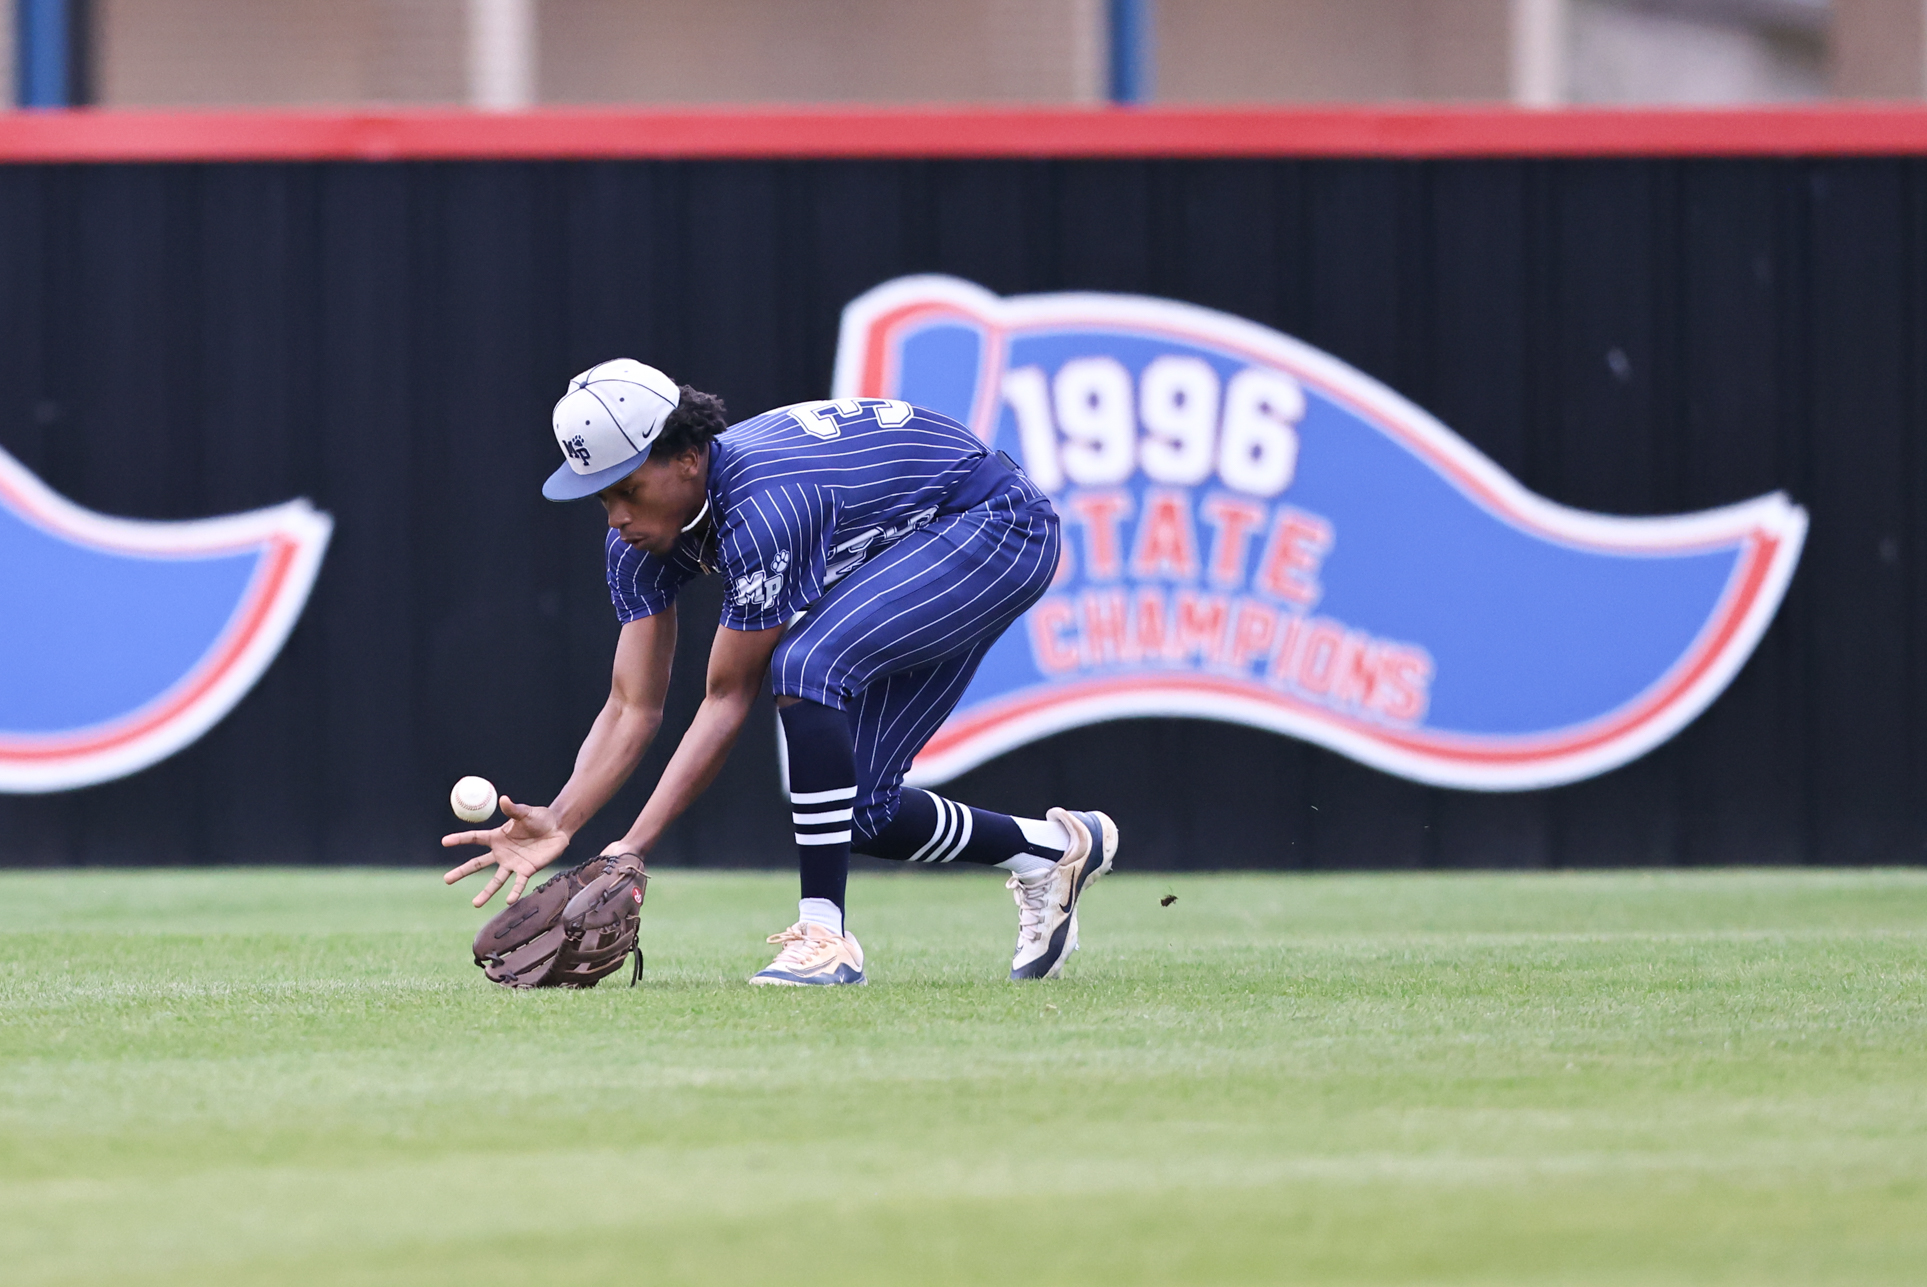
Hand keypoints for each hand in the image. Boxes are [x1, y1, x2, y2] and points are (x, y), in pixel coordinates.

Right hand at [441, 796, 571, 907]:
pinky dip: (514, 892)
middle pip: (477, 864)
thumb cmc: (539, 818)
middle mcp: (501, 853)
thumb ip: (514, 809)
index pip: (474, 838)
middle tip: (446, 880)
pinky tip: (508, 901)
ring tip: (475, 904)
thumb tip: (503, 799)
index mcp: (497, 837)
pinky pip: (518, 883)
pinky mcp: (526, 870)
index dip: (459, 839)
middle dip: (462, 872)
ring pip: (496, 880)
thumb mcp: (525, 812)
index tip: (444, 841)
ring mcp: (512, 863)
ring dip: (486, 892)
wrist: (557, 828)